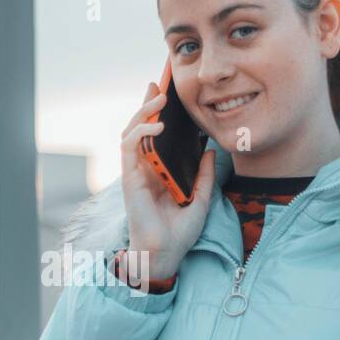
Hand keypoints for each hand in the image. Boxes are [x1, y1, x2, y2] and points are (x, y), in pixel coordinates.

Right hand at [120, 81, 215, 280]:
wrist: (166, 253)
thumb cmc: (180, 232)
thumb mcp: (201, 199)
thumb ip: (204, 175)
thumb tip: (210, 150)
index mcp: (159, 172)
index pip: (155, 136)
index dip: (158, 114)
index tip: (167, 94)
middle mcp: (144, 169)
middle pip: (140, 129)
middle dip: (148, 105)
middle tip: (159, 86)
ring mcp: (135, 172)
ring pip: (131, 132)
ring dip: (143, 113)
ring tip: (159, 99)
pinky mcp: (130, 178)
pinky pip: (129, 147)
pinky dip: (141, 132)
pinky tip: (156, 125)